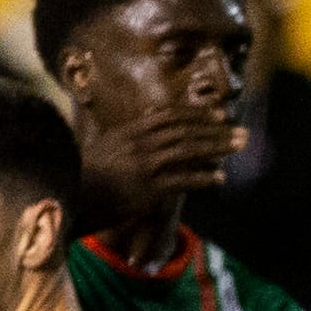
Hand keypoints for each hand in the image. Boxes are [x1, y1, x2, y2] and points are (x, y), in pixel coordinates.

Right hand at [83, 99, 246, 203]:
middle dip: (216, 131)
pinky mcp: (149, 188)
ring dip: (217, 147)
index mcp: (128, 131)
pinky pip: (184, 180)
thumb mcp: (104, 148)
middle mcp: (138, 143)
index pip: (169, 116)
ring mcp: (144, 165)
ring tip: (239, 147)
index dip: (196, 115)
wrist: (68, 195)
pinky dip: (204, 177)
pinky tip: (220, 178)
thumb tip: (146, 129)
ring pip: (189, 150)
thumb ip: (127, 138)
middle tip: (241, 132)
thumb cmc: (83, 176)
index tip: (217, 116)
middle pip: (185, 131)